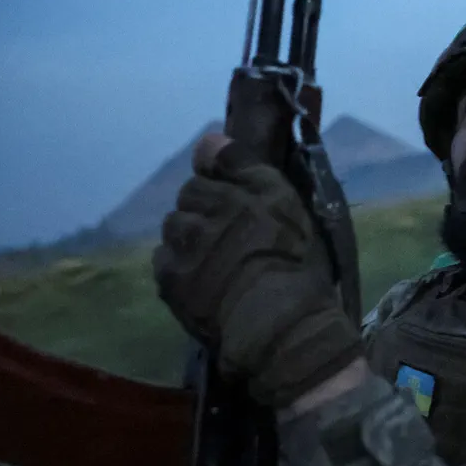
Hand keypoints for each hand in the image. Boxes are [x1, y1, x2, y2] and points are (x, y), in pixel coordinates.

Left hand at [153, 132, 363, 409]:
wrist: (279, 325)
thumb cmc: (300, 269)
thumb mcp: (291, 209)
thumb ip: (248, 169)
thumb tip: (206, 139)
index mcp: (247, 186)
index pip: (214, 160)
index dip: (224, 181)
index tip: (236, 200)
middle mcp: (210, 206)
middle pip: (191, 194)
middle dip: (204, 209)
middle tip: (228, 238)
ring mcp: (185, 241)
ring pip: (176, 226)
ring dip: (189, 238)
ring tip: (214, 263)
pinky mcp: (169, 275)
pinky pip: (164, 259)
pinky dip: (179, 266)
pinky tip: (201, 283)